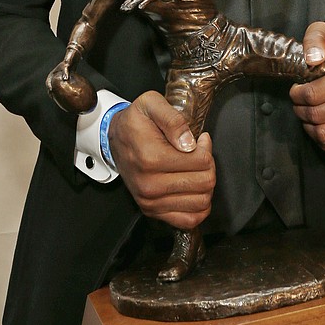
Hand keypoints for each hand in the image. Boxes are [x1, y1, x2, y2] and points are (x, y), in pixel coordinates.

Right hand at [46, 62, 96, 113]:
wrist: (74, 55)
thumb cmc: (70, 59)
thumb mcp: (67, 64)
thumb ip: (66, 71)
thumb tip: (65, 79)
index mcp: (53, 74)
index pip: (48, 82)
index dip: (49, 88)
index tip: (51, 93)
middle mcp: (55, 77)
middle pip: (52, 87)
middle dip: (53, 93)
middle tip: (55, 99)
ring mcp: (60, 78)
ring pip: (58, 87)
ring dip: (58, 93)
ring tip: (62, 101)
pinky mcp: (65, 79)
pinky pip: (64, 86)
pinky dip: (65, 91)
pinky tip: (70, 96)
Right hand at [108, 91, 214, 229]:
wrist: (115, 139)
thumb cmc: (136, 122)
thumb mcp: (151, 104)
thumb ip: (173, 119)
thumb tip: (189, 143)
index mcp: (151, 158)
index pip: (201, 162)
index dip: (206, 148)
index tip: (199, 140)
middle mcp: (150, 185)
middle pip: (204, 183)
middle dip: (208, 165)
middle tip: (199, 153)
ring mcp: (150, 202)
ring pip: (201, 203)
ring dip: (205, 185)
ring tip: (195, 169)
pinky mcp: (152, 211)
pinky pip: (189, 220)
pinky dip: (199, 206)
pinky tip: (194, 188)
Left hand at [289, 22, 324, 156]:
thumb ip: (315, 39)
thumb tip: (313, 59)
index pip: (313, 94)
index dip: (296, 94)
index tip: (296, 90)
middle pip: (318, 116)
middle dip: (301, 111)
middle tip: (300, 104)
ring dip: (310, 127)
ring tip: (310, 115)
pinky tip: (323, 127)